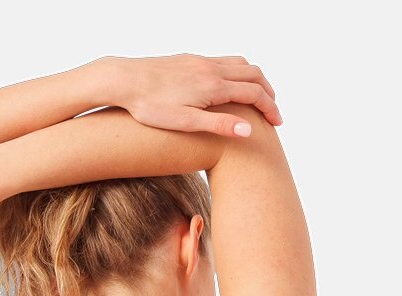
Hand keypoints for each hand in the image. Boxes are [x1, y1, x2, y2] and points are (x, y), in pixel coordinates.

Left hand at [105, 53, 282, 136]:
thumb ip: (219, 125)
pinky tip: (230, 86)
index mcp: (214, 86)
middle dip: (268, 93)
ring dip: (255, 79)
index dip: (269, 109)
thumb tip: (249, 130)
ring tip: (258, 97)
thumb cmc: (151, 106)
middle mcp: (211, 68)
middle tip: (273, 112)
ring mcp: (201, 61)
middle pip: (253, 74)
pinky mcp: (190, 59)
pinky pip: (224, 60)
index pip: (253, 93)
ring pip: (240, 63)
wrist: (124, 80)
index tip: (277, 123)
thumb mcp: (186, 122)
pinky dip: (238, 72)